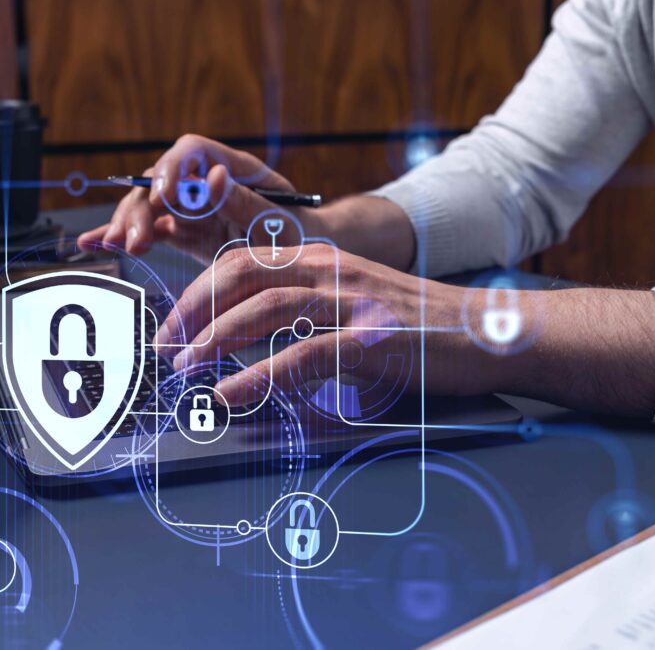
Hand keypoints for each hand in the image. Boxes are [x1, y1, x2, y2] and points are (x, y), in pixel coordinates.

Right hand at [77, 134, 324, 261]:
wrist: (303, 267)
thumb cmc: (300, 239)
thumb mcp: (280, 224)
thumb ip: (245, 203)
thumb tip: (211, 176)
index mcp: (234, 168)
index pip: (192, 150)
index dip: (172, 169)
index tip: (162, 198)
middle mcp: (207, 182)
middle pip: (161, 178)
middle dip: (142, 206)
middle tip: (136, 240)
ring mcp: (192, 208)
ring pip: (147, 205)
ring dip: (127, 223)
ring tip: (116, 246)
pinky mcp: (183, 233)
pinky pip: (148, 230)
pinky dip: (120, 235)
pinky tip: (91, 242)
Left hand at [153, 242, 501, 405]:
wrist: (488, 331)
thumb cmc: (416, 325)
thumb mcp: (351, 302)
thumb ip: (302, 312)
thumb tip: (245, 344)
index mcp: (319, 259)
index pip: (239, 263)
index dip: (196, 293)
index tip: (172, 327)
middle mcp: (329, 270)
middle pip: (239, 277)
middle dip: (191, 313)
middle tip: (166, 349)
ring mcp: (351, 301)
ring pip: (263, 309)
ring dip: (214, 341)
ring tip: (186, 371)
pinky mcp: (372, 340)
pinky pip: (301, 355)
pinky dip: (258, 376)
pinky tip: (231, 394)